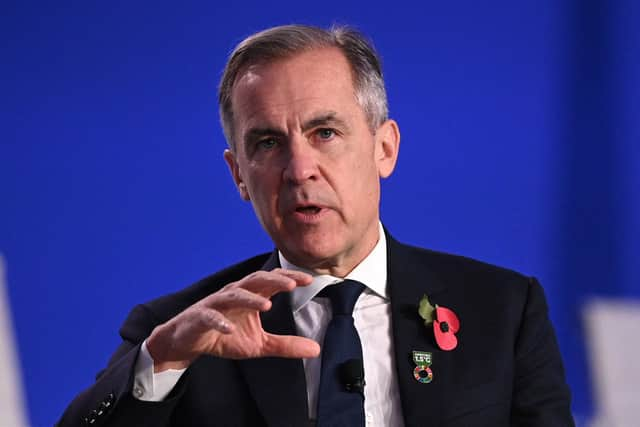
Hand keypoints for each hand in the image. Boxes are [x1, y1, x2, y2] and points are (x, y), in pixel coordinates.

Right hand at [146, 269, 319, 371]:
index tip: (309, 280)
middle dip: (274, 281)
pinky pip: (210, 317)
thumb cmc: (226, 336)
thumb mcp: (259, 344)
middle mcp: (235, 294)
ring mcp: (217, 303)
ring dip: (250, 299)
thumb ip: (286, 345)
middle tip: (292, 284)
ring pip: (234, 295)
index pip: (272, 281)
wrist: (189, 341)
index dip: (289, 278)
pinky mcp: (200, 317)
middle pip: (256, 281)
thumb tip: (316, 349)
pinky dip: (219, 321)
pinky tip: (229, 328)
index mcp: (251, 296)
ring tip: (267, 305)